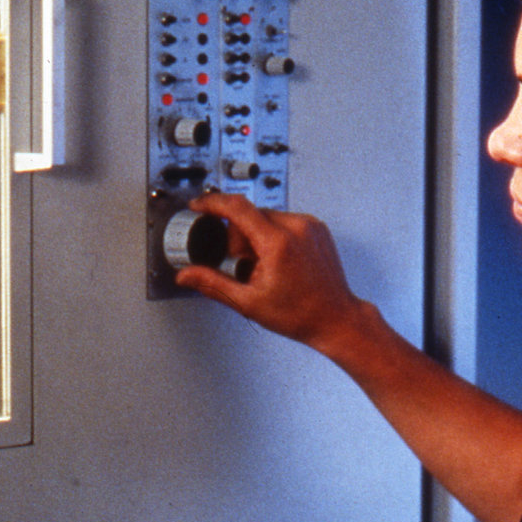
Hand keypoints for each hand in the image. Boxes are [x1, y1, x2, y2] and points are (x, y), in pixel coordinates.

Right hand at [173, 192, 369, 356]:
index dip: (212, 203)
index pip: (237, 208)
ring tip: (267, 267)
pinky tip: (280, 261)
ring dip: (257, 237)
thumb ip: (212, 284)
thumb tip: (186, 276)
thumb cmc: (301, 314)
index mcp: (278, 243)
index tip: (199, 205)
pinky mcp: (316, 227)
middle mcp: (297, 227)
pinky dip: (274, 236)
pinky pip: (284, 221)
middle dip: (239, 238)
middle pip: (249, 216)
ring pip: (266, 218)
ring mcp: (309, 225)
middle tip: (246, 266)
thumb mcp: (248, 302)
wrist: (335, 318)